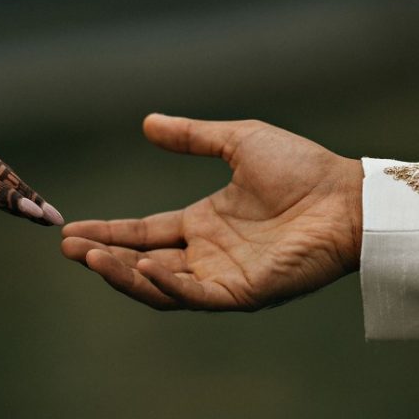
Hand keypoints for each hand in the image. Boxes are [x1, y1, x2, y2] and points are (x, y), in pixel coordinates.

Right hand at [61, 114, 361, 309]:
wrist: (347, 196)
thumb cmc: (302, 168)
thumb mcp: (236, 142)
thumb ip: (192, 136)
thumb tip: (147, 123)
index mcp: (203, 224)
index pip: (144, 232)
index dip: (109, 232)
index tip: (71, 230)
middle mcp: (208, 255)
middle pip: (144, 263)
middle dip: (105, 258)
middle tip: (70, 248)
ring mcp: (224, 277)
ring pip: (162, 287)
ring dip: (125, 274)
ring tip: (92, 257)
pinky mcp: (245, 293)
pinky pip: (197, 296)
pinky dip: (167, 286)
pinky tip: (142, 267)